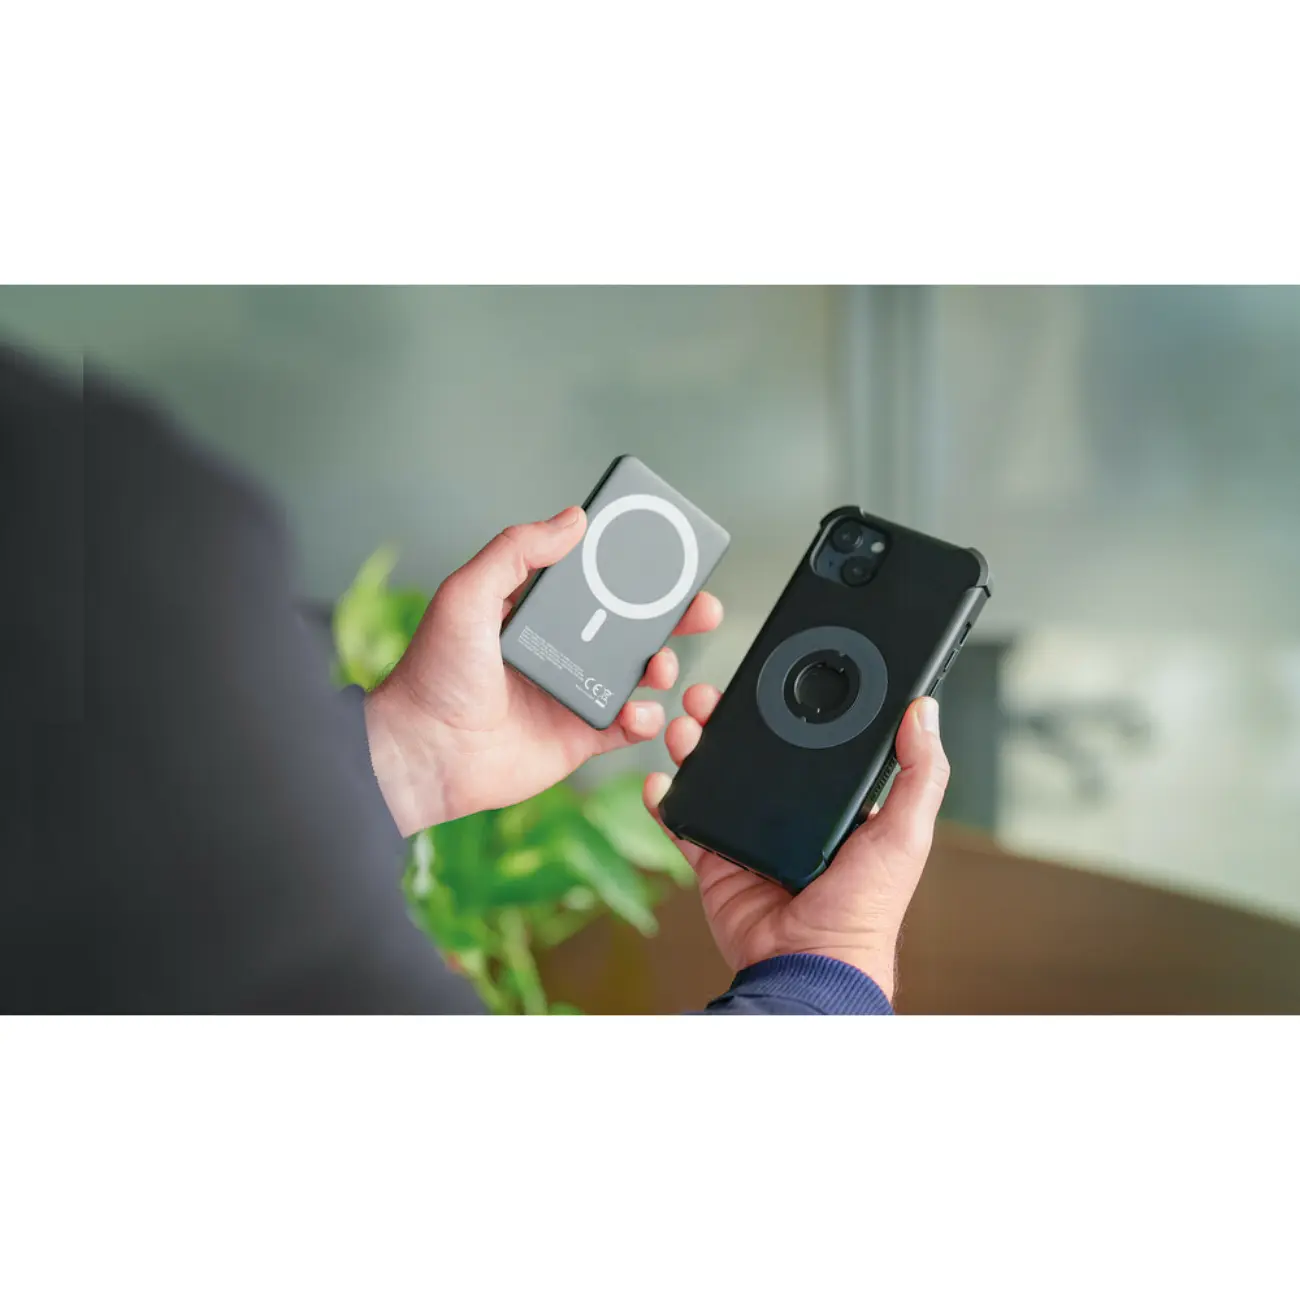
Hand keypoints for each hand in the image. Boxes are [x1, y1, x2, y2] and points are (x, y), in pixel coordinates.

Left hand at [364, 506, 722, 834]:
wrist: (424, 754)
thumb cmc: (432, 675)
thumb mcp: (467, 595)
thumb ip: (517, 552)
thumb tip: (572, 519)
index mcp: (535, 611)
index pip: (595, 580)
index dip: (633, 568)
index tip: (668, 555)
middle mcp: (558, 649)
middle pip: (630, 625)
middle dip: (671, 615)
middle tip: (700, 608)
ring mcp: (571, 693)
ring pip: (638, 674)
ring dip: (663, 665)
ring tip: (660, 666)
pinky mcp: (578, 738)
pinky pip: (628, 726)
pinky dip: (646, 718)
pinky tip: (641, 710)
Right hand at [644, 690, 948, 1001]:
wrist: (809, 966)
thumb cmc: (865, 913)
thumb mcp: (905, 835)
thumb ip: (919, 774)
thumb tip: (926, 712)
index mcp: (835, 806)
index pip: (807, 744)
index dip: (785, 709)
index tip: (768, 678)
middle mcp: (791, 818)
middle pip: (752, 753)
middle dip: (726, 720)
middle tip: (709, 696)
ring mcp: (750, 839)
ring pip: (714, 779)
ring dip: (694, 748)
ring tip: (684, 725)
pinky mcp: (717, 864)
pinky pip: (686, 824)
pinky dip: (668, 801)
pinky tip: (659, 779)